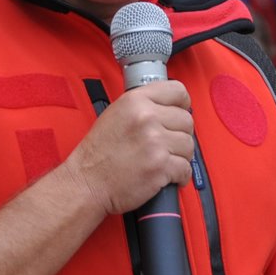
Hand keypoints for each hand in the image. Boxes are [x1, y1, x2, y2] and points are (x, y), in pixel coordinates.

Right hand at [62, 79, 193, 215]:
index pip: (177, 91)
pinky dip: (180, 176)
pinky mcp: (160, 166)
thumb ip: (143, 106)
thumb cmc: (98, 154)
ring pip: (189, 145)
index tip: (180, 113)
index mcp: (135, 101)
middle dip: (179, 135)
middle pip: (187, 120)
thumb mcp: (115, 114)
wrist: (86, 183)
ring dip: (180, 156)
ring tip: (164, 161)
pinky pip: (186, 168)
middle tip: (167, 145)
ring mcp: (155, 142)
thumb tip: (170, 107)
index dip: (182, 105)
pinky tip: (168, 176)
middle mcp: (146, 118)